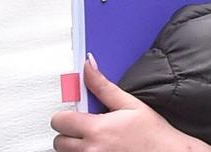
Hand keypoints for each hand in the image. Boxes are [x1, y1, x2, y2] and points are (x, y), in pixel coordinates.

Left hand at [51, 55, 210, 151]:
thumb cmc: (152, 133)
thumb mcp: (129, 104)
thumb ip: (102, 86)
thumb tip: (88, 67)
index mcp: (97, 129)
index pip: (60, 120)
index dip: (66, 115)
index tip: (77, 113)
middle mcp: (91, 150)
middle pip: (58, 141)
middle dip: (69, 132)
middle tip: (87, 127)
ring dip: (75, 146)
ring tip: (96, 140)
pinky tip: (101, 148)